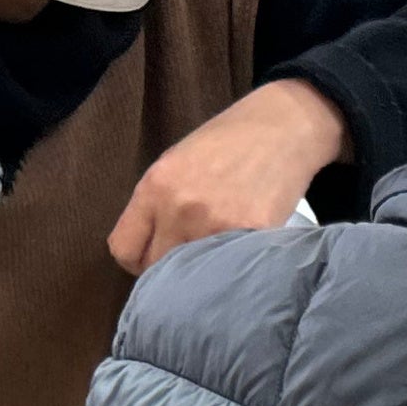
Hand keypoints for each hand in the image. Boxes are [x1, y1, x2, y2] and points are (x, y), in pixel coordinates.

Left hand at [110, 81, 348, 273]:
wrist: (283, 128)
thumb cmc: (227, 143)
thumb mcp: (176, 163)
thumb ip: (155, 206)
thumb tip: (146, 252)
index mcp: (155, 187)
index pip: (123, 249)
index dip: (138, 258)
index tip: (157, 255)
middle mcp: (180, 208)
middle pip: (156, 269)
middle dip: (171, 269)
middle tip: (191, 256)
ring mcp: (216, 224)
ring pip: (193, 277)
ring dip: (203, 272)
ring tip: (217, 253)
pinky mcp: (251, 235)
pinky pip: (228, 270)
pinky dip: (233, 267)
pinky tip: (241, 249)